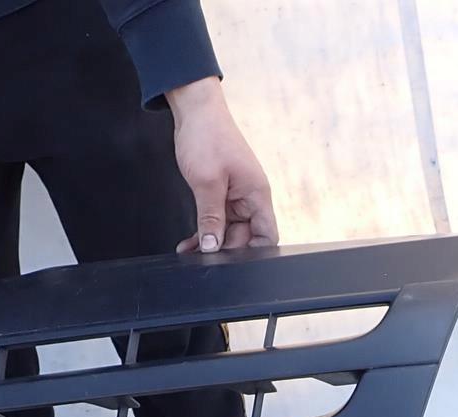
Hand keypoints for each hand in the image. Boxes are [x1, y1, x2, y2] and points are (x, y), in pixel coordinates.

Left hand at [167, 78, 277, 252]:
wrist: (195, 111)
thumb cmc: (207, 136)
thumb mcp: (207, 182)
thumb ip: (211, 218)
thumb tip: (212, 247)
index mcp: (256, 195)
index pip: (267, 235)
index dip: (254, 253)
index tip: (233, 263)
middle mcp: (250, 198)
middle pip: (245, 237)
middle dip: (225, 249)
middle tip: (203, 256)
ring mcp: (236, 197)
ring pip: (228, 231)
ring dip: (210, 242)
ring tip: (191, 251)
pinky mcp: (221, 194)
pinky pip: (216, 220)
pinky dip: (204, 231)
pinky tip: (190, 242)